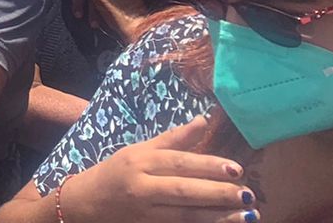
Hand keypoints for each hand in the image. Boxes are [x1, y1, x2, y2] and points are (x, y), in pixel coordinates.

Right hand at [55, 116, 253, 222]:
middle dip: (218, 193)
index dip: (208, 165)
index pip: (179, 163)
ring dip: (219, 216)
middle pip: (184, 190)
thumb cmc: (116, 173)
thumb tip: (203, 120)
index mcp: (139, 161)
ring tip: (247, 215)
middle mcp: (141, 186)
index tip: (236, 169)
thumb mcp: (138, 151)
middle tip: (248, 194)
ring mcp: (145, 213)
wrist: (84, 205)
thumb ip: (172, 140)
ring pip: (186, 215)